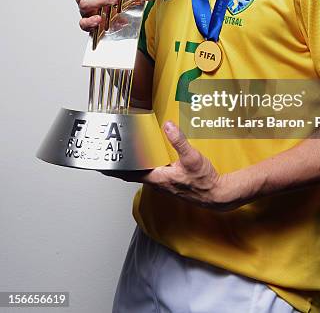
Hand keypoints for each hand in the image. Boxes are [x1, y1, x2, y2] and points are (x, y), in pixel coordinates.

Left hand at [101, 121, 232, 210]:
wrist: (216, 195)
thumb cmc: (204, 181)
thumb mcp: (192, 158)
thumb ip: (179, 141)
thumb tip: (168, 126)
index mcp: (158, 177)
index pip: (129, 174)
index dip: (113, 169)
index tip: (100, 163)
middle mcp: (157, 182)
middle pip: (131, 174)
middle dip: (119, 165)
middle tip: (108, 152)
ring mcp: (163, 183)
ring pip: (141, 173)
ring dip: (131, 165)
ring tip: (123, 153)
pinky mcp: (170, 182)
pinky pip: (151, 173)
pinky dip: (144, 165)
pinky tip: (147, 157)